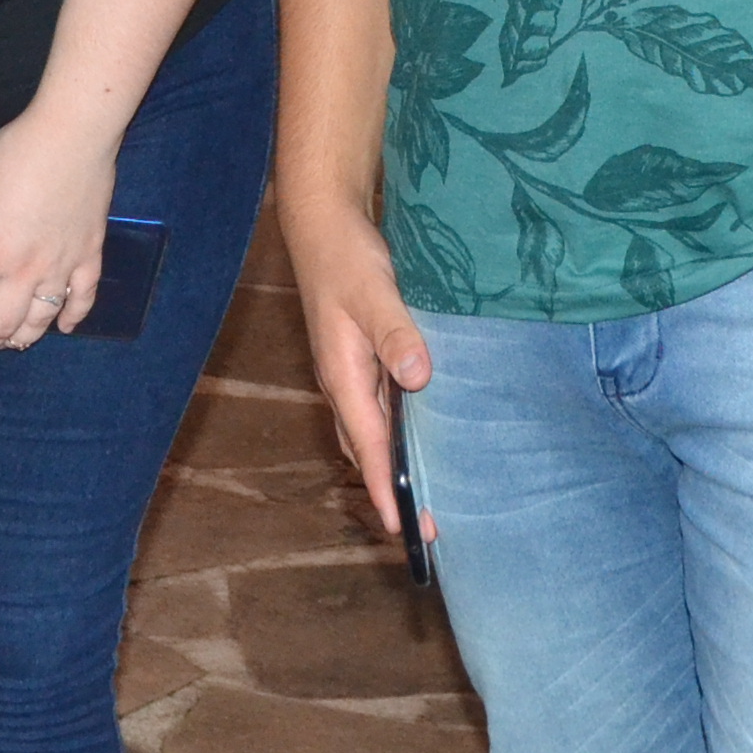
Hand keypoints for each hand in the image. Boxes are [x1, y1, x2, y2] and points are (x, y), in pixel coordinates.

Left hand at [0, 109, 117, 348]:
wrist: (73, 133)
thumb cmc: (17, 150)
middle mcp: (24, 269)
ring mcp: (60, 267)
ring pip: (39, 323)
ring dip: (19, 338)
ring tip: (7, 337)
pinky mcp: (89, 255)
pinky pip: (82, 300)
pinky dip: (71, 318)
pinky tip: (63, 326)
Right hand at [288, 201, 429, 543]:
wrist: (322, 224)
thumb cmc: (346, 257)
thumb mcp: (373, 291)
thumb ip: (395, 332)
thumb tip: (419, 377)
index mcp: (343, 377)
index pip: (369, 446)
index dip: (387, 489)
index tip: (406, 527)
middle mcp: (344, 384)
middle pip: (370, 450)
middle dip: (395, 490)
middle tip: (430, 528)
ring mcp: (351, 373)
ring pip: (373, 433)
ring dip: (396, 465)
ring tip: (429, 494)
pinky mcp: (362, 358)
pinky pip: (380, 409)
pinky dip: (398, 432)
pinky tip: (424, 433)